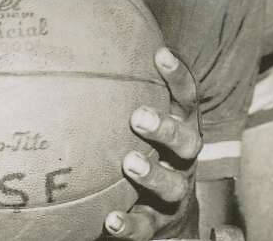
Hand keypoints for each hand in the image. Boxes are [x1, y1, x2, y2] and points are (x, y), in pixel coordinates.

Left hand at [104, 47, 199, 238]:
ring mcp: (174, 195)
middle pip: (188, 142)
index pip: (186, 99)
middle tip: (139, 116)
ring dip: (153, 174)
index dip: (178, 76)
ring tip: (129, 163)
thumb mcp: (143, 124)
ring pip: (173, 185)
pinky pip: (146, 227)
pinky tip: (110, 220)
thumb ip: (127, 92)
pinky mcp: (157, 225)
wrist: (167, 218)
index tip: (161, 54)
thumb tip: (84, 48)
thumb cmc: (148, 152)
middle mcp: (183, 160)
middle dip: (166, 128)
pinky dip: (129, 225)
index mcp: (181, 129)